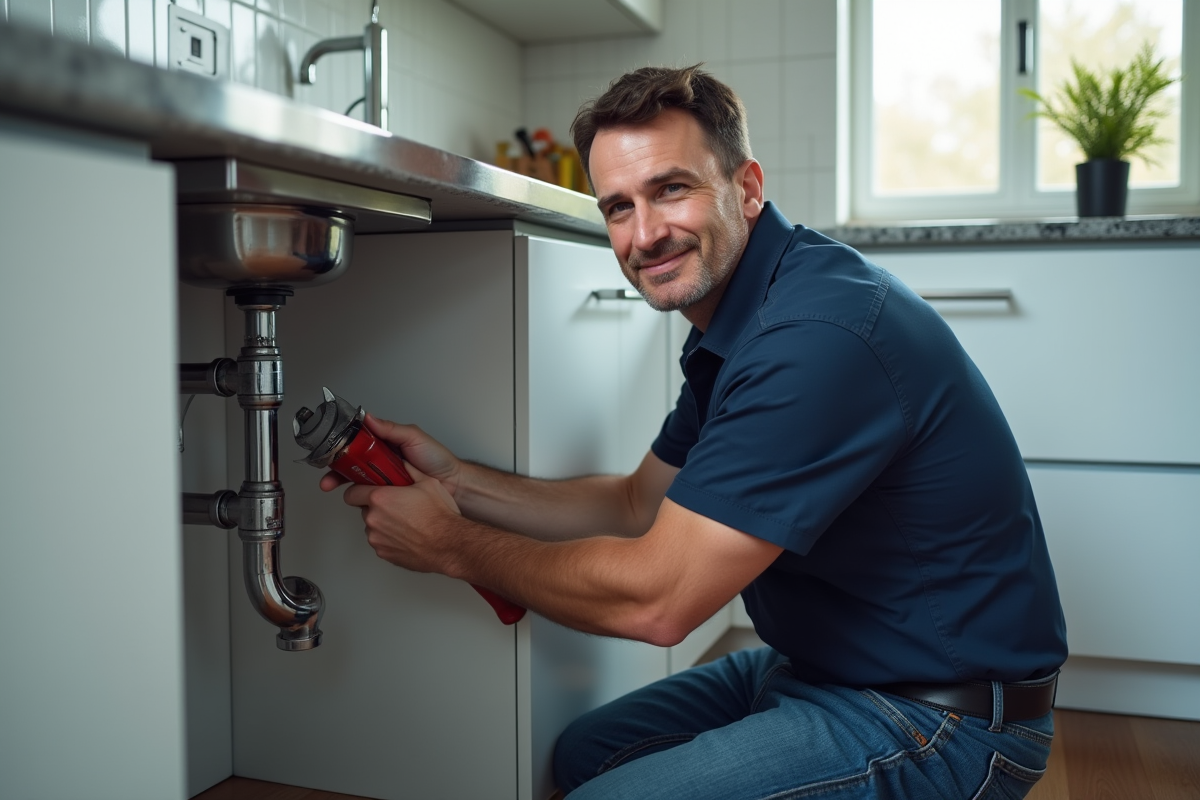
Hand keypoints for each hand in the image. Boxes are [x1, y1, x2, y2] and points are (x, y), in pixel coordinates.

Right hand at [319, 414, 463, 496]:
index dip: (341, 449)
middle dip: (336, 472)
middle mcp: (381, 462)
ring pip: (358, 483)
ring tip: (338, 489)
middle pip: (351, 466)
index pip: (356, 444)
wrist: (453, 484)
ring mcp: (384, 480)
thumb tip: (369, 418)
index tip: (328, 453)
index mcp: (384, 444)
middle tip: (329, 480)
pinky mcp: (389, 497)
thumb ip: (391, 429)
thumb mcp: (414, 437)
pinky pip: (371, 498)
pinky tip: (358, 501)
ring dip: (346, 486)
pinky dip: (363, 500)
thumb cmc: (437, 459)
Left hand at [341, 461, 463, 573]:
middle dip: (376, 507)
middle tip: (396, 506)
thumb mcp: (428, 483)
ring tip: (405, 523)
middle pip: (365, 510)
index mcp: (380, 498)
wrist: (449, 545)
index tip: (366, 490)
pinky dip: (390, 539)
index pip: (352, 493)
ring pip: (373, 527)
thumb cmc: (439, 517)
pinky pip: (381, 542)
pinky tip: (407, 535)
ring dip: (383, 524)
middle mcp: (374, 519)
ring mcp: (377, 539)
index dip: (359, 490)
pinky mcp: (383, 553)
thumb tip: (404, 462)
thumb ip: (410, 471)